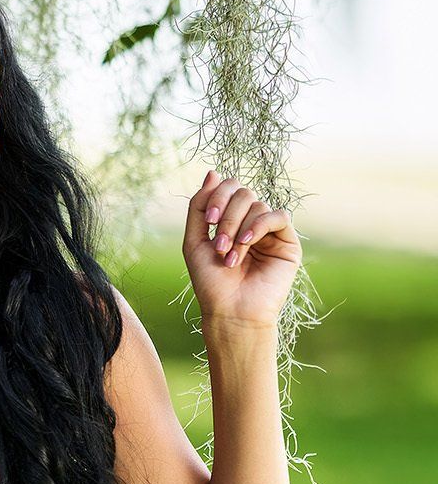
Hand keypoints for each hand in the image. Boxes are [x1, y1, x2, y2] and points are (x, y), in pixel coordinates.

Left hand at [185, 170, 301, 331]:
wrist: (231, 312)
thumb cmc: (211, 283)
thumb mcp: (194, 241)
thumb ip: (200, 206)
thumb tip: (212, 171)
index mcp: (230, 221)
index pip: (228, 187)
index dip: (217, 196)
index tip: (209, 221)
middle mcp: (251, 223)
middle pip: (242, 192)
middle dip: (227, 216)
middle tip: (218, 245)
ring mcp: (270, 232)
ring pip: (257, 204)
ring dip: (238, 228)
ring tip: (230, 256)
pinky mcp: (288, 242)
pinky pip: (278, 215)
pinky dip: (259, 225)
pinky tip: (247, 244)